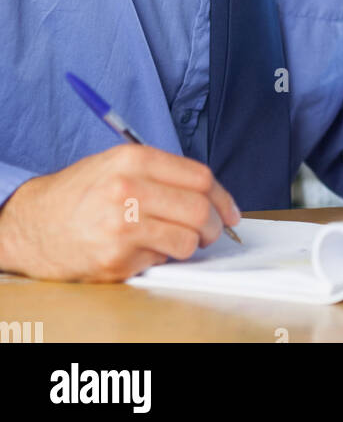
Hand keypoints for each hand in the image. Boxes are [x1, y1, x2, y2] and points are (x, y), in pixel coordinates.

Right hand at [0, 145, 241, 281]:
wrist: (34, 223)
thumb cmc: (80, 193)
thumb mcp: (119, 163)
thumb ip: (162, 173)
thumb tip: (209, 193)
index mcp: (134, 160)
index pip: (200, 178)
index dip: (223, 197)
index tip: (230, 211)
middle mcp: (129, 190)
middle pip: (199, 210)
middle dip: (215, 226)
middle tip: (213, 232)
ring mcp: (122, 227)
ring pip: (187, 241)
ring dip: (190, 245)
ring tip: (176, 241)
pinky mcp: (115, 260)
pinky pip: (159, 262)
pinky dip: (159, 258)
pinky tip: (141, 249)